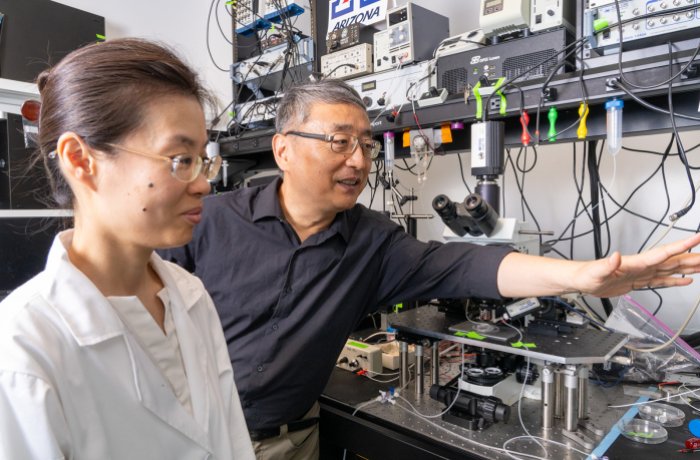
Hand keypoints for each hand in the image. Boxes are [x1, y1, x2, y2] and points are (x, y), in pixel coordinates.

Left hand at [574, 233, 699, 297]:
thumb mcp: (596, 271)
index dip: (680, 246)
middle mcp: (642, 266)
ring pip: (670, 269)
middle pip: (672, 260)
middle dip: (692, 257)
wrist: (581, 281)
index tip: (696, 238)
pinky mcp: (639, 282)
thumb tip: (616, 256)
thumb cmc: (586, 275)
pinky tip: (686, 280)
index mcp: (636, 263)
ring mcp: (641, 273)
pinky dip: (675, 280)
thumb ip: (607, 264)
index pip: (662, 253)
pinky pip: (662, 280)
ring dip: (688, 267)